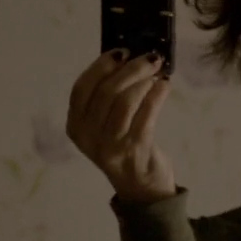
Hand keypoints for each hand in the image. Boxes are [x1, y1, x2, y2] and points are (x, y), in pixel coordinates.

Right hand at [66, 49, 174, 202]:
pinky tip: (164, 85)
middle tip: (150, 57)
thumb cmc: (124, 148)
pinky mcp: (135, 150)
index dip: (101, 66)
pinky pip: (147, 114)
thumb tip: (127, 59)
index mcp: (75, 126)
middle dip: (130, 69)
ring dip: (144, 81)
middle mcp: (88, 137)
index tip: (121, 51)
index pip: (82, 88)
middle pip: (106, 91)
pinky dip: (157, 95)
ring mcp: (111, 145)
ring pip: (125, 101)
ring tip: (157, 73)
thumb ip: (108, 98)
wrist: (142, 189)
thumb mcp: (105, 125)